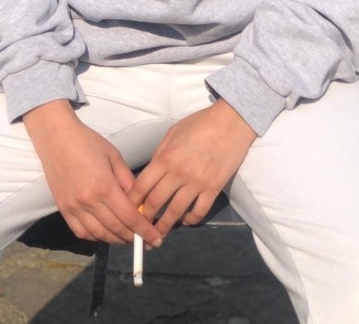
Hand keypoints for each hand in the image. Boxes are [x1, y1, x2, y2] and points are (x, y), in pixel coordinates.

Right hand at [23, 100, 161, 246]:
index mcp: (105, 186)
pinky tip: (105, 233)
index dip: (144, 231)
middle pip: (116, 229)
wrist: (56, 138)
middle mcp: (89, 202)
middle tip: (145, 241)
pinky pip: (81, 232)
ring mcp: (74, 208)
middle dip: (133, 238)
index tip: (156, 239)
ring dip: (116, 240)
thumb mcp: (114, 156)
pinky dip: (95, 237)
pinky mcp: (63, 209)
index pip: (129, 217)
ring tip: (127, 237)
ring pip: (99, 234)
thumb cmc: (88, 142)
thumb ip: (127, 180)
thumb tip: (140, 202)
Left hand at [129, 99, 256, 239]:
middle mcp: (178, 174)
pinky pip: (199, 211)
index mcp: (165, 158)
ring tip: (158, 235)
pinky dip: (190, 220)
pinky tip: (185, 220)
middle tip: (140, 228)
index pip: (142, 186)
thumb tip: (152, 173)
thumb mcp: (172, 133)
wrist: (231, 122)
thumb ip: (160, 154)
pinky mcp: (214, 189)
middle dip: (145, 219)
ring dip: (164, 226)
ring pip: (175, 212)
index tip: (127, 211)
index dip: (132, 202)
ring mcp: (197, 183)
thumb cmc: (199, 124)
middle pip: (155, 203)